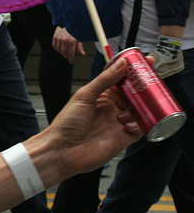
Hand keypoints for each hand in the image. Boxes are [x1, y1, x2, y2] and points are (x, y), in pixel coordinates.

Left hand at [43, 56, 142, 177]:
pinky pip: (140, 129)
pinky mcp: (123, 139)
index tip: (145, 62)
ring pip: (139, 111)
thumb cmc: (68, 122)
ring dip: (137, 109)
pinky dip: (138, 125)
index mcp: (101, 96)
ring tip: (123, 113)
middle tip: (149, 84)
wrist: (64, 150)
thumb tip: (121, 63)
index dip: (132, 72)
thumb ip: (104, 80)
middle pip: (133, 95)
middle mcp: (111, 108)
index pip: (121, 81)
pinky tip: (127, 125)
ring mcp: (118, 123)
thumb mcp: (85, 96)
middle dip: (142, 89)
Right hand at [52, 27, 84, 62]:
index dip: (71, 59)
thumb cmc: (74, 31)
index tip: (71, 62)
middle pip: (64, 53)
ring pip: (59, 50)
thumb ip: (80, 46)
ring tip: (64, 51)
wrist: (67, 21)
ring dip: (62, 52)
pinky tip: (60, 48)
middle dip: (66, 56)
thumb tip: (83, 54)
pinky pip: (54, 46)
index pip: (71, 54)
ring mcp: (59, 38)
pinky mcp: (55, 36)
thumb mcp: (79, 38)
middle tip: (68, 56)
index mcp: (72, 41)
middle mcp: (65, 40)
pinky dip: (57, 48)